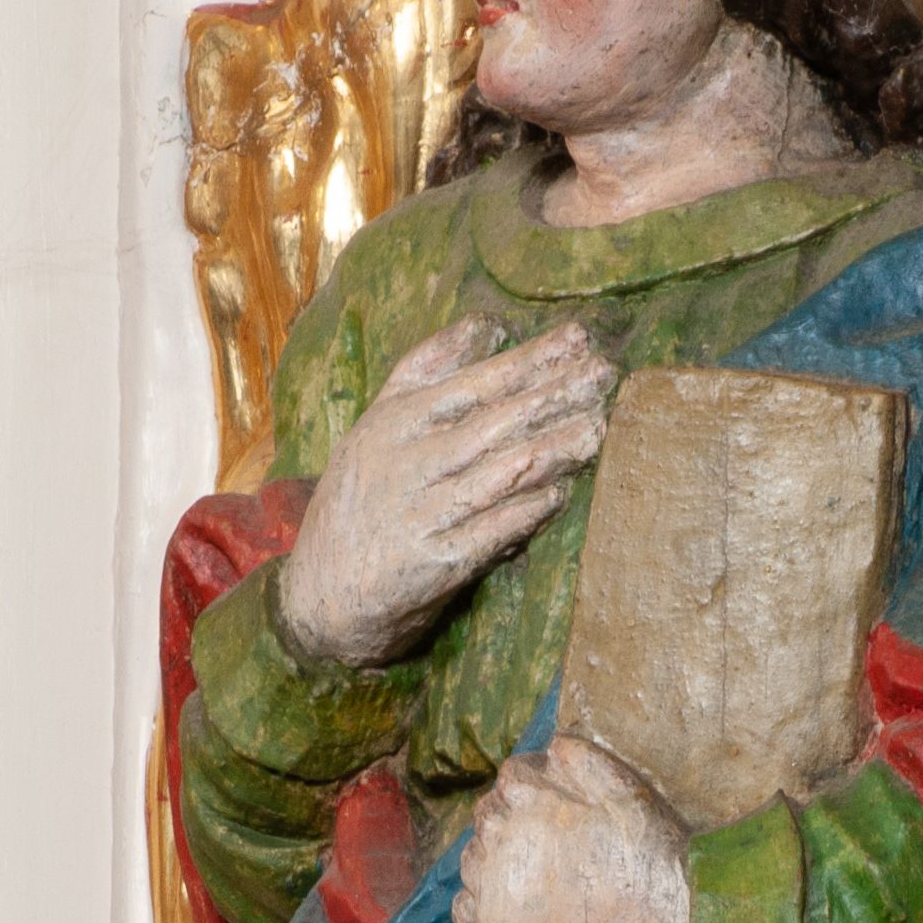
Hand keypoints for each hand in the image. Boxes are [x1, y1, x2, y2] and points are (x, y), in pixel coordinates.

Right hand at [278, 317, 612, 666]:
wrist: (317, 597)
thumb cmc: (360, 506)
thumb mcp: (376, 427)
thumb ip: (427, 373)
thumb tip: (486, 326)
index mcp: (393, 420)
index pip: (471, 382)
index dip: (528, 360)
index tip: (580, 340)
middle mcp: (403, 461)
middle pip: (489, 422)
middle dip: (551, 397)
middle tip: (605, 376)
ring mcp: (414, 513)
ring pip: (492, 474)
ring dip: (549, 451)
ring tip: (597, 429)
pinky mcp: (426, 565)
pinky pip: (482, 534)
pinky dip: (520, 515)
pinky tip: (557, 497)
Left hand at [455, 739, 690, 922]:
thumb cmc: (657, 865)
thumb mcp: (630, 793)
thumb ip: (584, 760)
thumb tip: (552, 746)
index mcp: (529, 801)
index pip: (512, 778)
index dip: (537, 787)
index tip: (558, 806)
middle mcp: (500, 845)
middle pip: (488, 818)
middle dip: (514, 822)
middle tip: (554, 846)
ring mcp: (492, 897)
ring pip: (472, 861)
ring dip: (496, 860)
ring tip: (539, 877)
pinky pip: (465, 908)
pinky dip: (483, 902)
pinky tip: (521, 908)